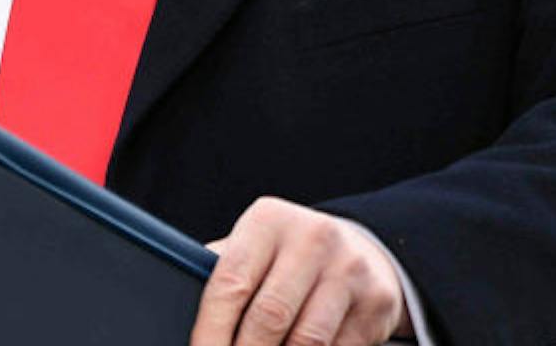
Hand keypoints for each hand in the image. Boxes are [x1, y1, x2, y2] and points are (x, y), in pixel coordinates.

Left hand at [191, 196, 412, 345]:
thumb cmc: (287, 258)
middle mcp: (313, 238)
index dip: (209, 333)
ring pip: (305, 342)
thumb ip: (223, 276)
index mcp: (269, 221)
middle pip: (268, 318)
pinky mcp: (377, 302)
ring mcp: (350, 269)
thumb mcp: (255, 249)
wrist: (362, 251)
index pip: (230, 284)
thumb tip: (178, 315)